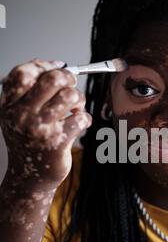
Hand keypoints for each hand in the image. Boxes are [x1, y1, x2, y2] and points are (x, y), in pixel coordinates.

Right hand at [0, 58, 91, 186]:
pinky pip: (81, 118)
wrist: (29, 177)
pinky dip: (84, 119)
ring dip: (78, 99)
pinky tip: (77, 124)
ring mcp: (39, 130)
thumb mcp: (17, 114)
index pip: (24, 73)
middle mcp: (22, 116)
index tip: (56, 68)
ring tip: (75, 108)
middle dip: (68, 78)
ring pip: (70, 96)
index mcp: (9, 105)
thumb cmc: (27, 141)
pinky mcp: (57, 142)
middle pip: (52, 79)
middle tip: (71, 86)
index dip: (44, 66)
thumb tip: (56, 63)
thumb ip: (30, 88)